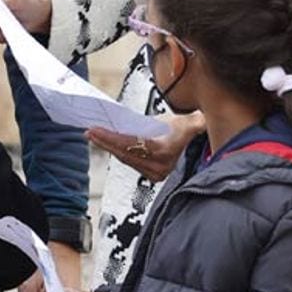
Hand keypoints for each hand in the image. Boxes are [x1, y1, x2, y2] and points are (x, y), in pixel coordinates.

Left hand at [88, 112, 204, 183]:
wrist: (188, 142)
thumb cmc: (183, 129)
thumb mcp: (191, 121)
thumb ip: (196, 120)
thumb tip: (200, 118)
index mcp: (164, 152)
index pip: (133, 145)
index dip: (113, 138)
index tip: (97, 130)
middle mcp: (158, 166)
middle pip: (125, 153)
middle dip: (105, 142)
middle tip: (90, 131)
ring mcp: (152, 172)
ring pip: (124, 158)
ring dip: (108, 147)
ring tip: (94, 135)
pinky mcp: (147, 173)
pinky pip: (127, 160)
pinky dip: (115, 150)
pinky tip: (104, 142)